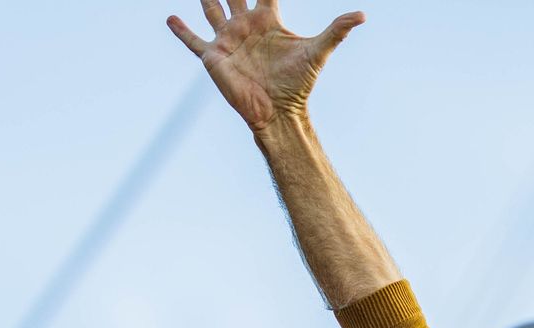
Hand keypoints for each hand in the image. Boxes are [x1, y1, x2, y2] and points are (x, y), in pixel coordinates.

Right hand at [168, 1, 363, 132]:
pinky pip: (193, 39)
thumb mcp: (317, 52)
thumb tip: (362, 15)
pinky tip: (171, 18)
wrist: (278, 111)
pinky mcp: (213, 56)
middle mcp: (245, 26)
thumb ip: (336, 31)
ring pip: (212, 9)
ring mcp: (228, 39)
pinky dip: (181, 30)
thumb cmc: (298, 83)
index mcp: (267, 20)